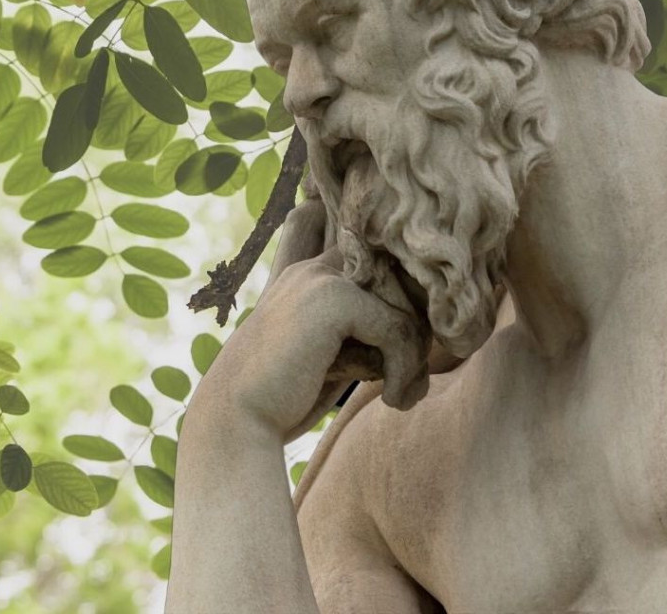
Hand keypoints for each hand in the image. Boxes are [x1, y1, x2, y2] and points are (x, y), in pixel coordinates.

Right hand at [194, 206, 430, 441]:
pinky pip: (398, 329)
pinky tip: (388, 397)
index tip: (407, 336)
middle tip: (408, 378)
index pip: (370, 250)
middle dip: (417, 329)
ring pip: (407, 305)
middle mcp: (315, 266)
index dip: (400, 281)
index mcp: (309, 273)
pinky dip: (404, 370)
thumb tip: (428, 324)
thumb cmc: (284, 394)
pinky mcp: (332, 299)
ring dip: (414, 356)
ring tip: (399, 391)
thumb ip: (365, 325)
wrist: (238, 417)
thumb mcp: (330, 351)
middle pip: (402, 277)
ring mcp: (321, 277)